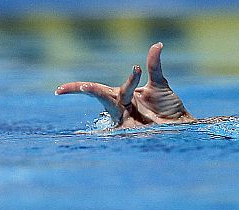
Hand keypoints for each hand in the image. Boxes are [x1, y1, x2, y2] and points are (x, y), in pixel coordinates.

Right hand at [56, 42, 194, 127]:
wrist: (180, 123)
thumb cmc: (168, 105)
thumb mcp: (160, 83)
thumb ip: (154, 66)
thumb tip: (157, 45)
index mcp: (122, 94)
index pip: (98, 88)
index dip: (79, 87)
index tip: (59, 89)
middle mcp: (120, 106)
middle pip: (101, 96)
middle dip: (91, 89)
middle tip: (80, 87)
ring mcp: (124, 119)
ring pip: (111, 106)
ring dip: (107, 96)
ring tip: (91, 88)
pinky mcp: (131, 131)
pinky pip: (116, 132)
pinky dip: (98, 135)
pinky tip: (81, 136)